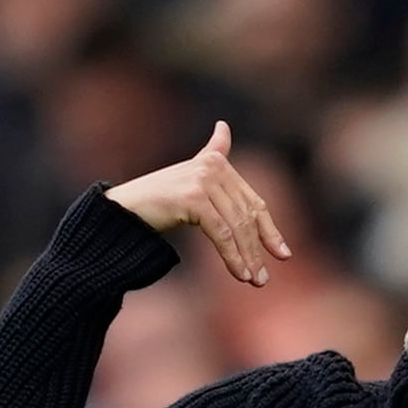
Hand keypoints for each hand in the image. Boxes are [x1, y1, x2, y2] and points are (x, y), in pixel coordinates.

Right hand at [104, 120, 292, 286]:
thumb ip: (212, 155)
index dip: (269, 229)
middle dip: (258, 249)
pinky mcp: (194, 197)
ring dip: (247, 257)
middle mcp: (213, 166)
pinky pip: (220, 232)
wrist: (123, 211)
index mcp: (217, 161)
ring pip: (235, 226)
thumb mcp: (190, 178)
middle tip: (264, 278)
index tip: (283, 254)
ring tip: (254, 281)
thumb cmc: (156, 199)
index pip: (252, 201)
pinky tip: (239, 274)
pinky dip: (232, 255)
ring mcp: (203, 180)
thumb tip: (224, 126)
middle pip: (246, 215)